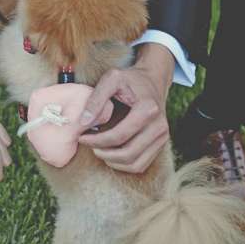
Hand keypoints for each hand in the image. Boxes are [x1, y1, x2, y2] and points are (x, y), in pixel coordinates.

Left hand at [77, 44, 173, 173]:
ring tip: (99, 150)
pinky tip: (111, 154)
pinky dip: (123, 165)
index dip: (97, 141)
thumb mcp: (111, 79)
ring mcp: (162, 136)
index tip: (81, 137)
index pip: (119, 136)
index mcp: (148, 109)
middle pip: (128, 153)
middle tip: (89, 145)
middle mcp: (159, 126)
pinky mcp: (161, 143)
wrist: (153, 80)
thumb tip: (84, 123)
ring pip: (135, 164)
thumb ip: (96, 99)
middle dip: (104, 154)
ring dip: (113, 162)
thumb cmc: (130, 79)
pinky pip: (141, 164)